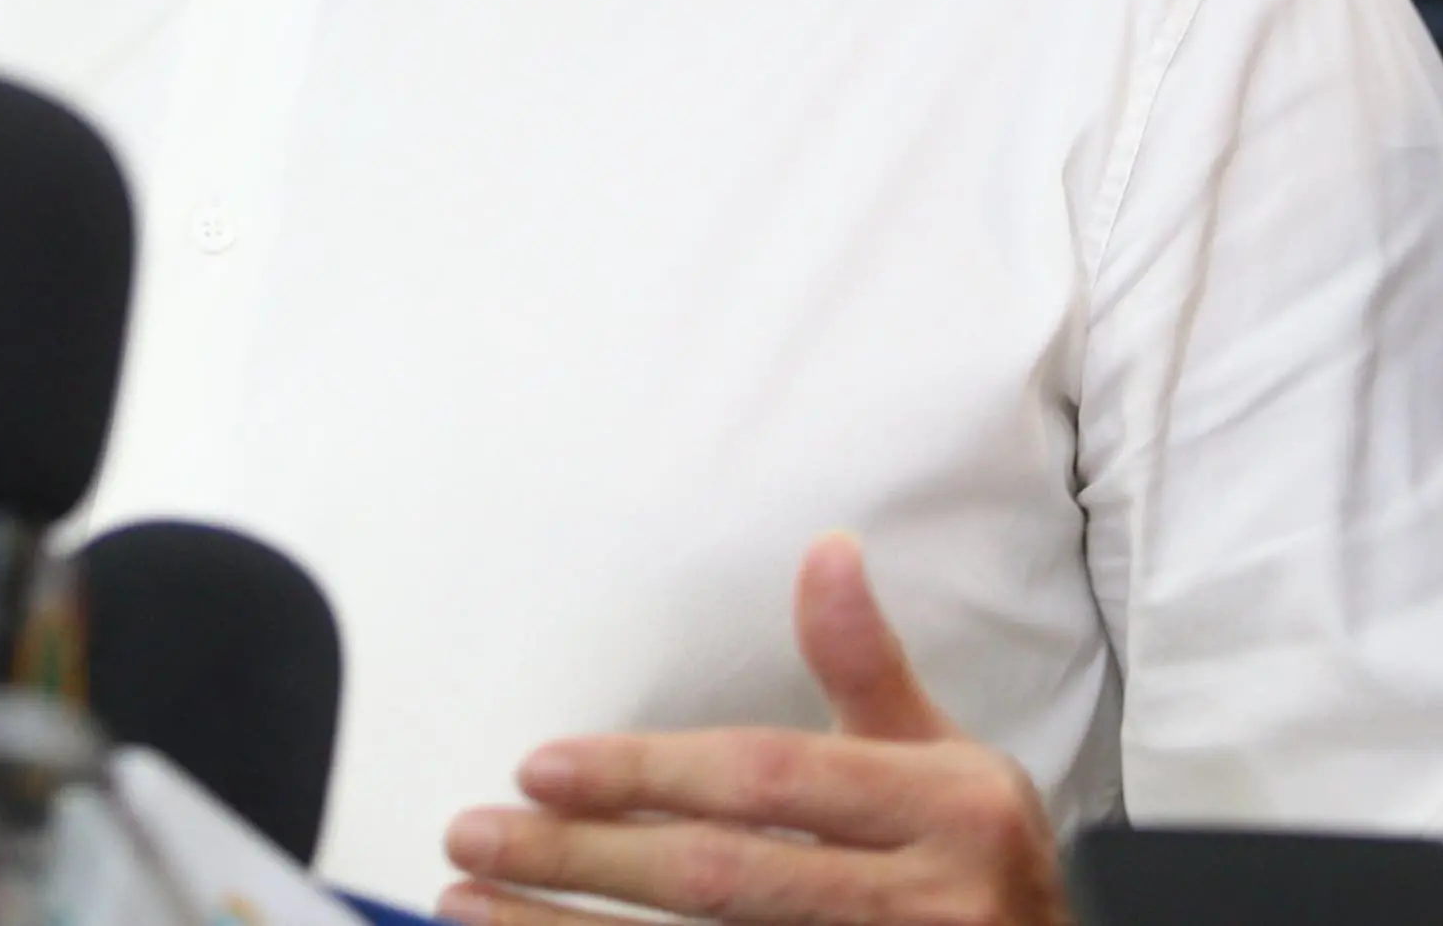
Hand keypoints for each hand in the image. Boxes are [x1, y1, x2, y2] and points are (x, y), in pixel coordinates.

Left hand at [436, 535, 1064, 925]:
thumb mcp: (945, 758)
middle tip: (474, 833)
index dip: (648, 772)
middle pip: (720, 881)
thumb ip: (865, 668)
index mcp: (944, 811)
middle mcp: (920, 904)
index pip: (767, 784)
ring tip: (467, 905)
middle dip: (582, 860)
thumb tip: (826, 553)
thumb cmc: (976, 862)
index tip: (540, 767)